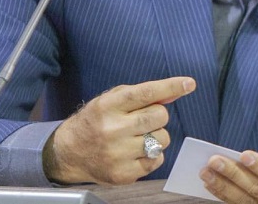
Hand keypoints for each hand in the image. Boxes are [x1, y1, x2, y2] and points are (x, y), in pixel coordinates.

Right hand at [43, 76, 195, 184]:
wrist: (69, 152)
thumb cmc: (95, 121)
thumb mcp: (112, 100)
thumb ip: (143, 95)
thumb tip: (174, 92)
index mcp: (108, 106)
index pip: (146, 93)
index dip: (170, 87)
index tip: (189, 84)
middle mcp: (112, 129)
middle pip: (160, 116)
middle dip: (158, 116)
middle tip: (144, 119)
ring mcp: (118, 154)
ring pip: (162, 139)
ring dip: (156, 136)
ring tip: (137, 137)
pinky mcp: (123, 174)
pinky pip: (157, 161)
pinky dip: (152, 155)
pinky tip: (135, 152)